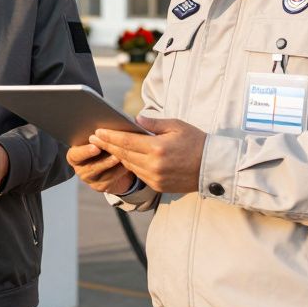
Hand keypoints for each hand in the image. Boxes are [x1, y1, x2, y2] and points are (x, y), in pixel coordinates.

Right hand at [66, 142, 134, 194]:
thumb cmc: (101, 145)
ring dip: (114, 166)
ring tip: (123, 157)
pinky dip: (120, 171)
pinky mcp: (101, 187)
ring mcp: (90, 179)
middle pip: (90, 167)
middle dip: (104, 160)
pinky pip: (112, 179)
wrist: (109, 162)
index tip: (96, 147)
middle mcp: (80, 169)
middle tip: (114, 153)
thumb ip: (99, 136)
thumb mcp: (97, 140)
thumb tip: (106, 130)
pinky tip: (128, 164)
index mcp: (74, 155)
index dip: (85, 152)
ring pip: (102, 174)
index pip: (75, 155)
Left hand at [89, 116, 206, 193]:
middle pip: (123, 154)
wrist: (213, 167)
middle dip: (108, 145)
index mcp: (157, 148)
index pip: (126, 141)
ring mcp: (155, 178)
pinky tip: (123, 157)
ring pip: (129, 165)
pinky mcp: (159, 186)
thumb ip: (153, 123)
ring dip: (116, 156)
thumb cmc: (196, 142)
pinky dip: (130, 165)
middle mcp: (154, 165)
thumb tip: (135, 120)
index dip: (110, 136)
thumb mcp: (176, 126)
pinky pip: (139, 174)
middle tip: (94, 137)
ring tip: (105, 146)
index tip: (97, 131)